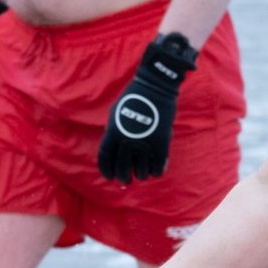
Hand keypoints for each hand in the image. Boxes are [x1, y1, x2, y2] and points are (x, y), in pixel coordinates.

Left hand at [98, 32, 197, 183]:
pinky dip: (155, 172)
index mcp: (113, 133)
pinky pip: (158, 166)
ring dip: (140, 176)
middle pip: (122, 168)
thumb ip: (113, 133)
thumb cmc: (132, 99)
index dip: (107, 170)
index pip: (105, 159)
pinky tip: (153, 172)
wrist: (154, 87)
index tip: (110, 176)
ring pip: (141, 170)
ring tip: (140, 176)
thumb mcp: (115, 114)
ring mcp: (145, 143)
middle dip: (123, 177)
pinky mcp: (161, 143)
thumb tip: (113, 152)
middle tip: (125, 180)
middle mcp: (127, 140)